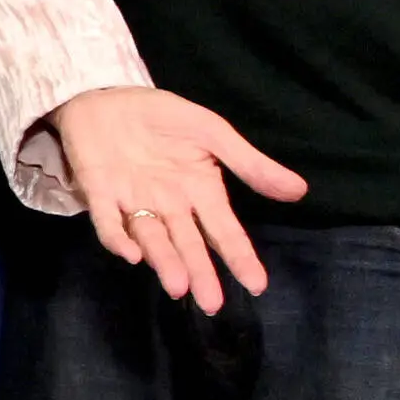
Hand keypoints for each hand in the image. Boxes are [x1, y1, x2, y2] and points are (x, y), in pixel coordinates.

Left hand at [41, 85, 305, 314]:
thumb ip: (250, 164)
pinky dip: (118, 238)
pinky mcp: (100, 195)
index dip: (239, 256)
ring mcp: (133, 202)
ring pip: (152, 240)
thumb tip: (300, 191)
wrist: (107, 95)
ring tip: (179, 287)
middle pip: (188, 244)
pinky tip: (132, 254)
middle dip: (201, 273)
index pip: (224, 231)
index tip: (257, 285)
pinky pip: (109, 222)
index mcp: (200, 191)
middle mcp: (169, 205)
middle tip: (212, 304)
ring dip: (165, 262)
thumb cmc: (163, 117)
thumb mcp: (213, 132)